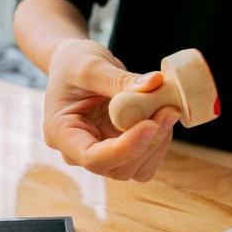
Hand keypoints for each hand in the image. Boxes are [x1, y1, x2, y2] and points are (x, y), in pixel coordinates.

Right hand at [43, 39, 180, 180]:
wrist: (76, 66)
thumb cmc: (74, 63)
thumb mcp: (91, 65)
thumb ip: (119, 78)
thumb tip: (156, 83)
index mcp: (62, 134)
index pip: (93, 158)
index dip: (126, 148)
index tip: (151, 123)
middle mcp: (80, 153)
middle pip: (119, 168)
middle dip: (149, 142)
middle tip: (170, 109)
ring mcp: (102, 155)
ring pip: (137, 169)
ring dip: (158, 142)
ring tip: (166, 107)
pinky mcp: (121, 152)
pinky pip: (146, 160)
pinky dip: (160, 140)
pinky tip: (162, 115)